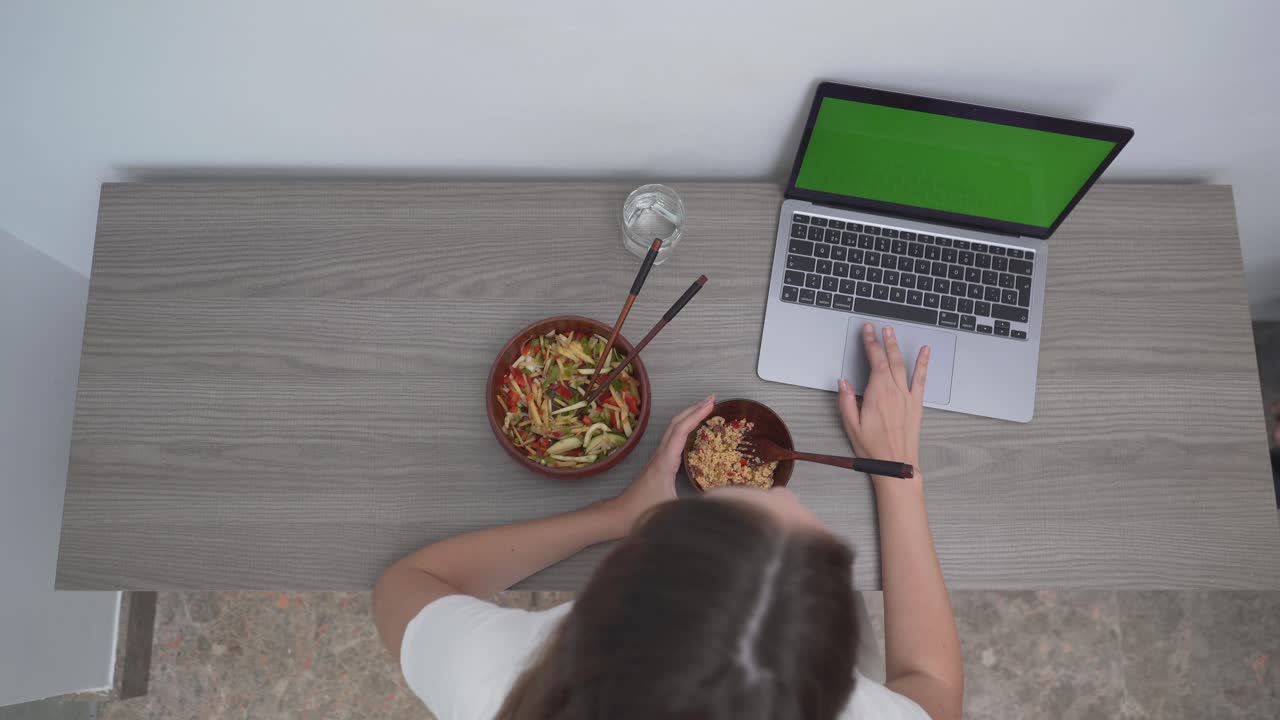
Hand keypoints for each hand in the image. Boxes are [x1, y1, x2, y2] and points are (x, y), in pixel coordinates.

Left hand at [613, 395, 714, 528]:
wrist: (621, 514)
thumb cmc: (644, 512)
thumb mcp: (673, 509)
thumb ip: (698, 506)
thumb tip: (722, 503)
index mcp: (665, 461)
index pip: (681, 431)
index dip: (696, 415)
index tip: (711, 404)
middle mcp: (661, 454)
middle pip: (676, 423)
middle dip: (694, 408)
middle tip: (713, 399)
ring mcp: (659, 457)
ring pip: (673, 429)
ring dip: (689, 416)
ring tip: (706, 408)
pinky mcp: (659, 462)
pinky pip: (673, 438)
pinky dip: (685, 428)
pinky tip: (694, 430)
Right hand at [838, 323, 927, 472]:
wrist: (896, 465)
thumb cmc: (873, 449)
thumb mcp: (851, 426)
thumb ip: (846, 401)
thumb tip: (843, 381)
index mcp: (877, 394)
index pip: (874, 361)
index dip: (870, 343)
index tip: (867, 331)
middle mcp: (894, 391)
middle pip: (888, 359)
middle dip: (882, 340)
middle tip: (877, 327)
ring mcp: (907, 396)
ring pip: (902, 365)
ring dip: (896, 347)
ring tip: (892, 333)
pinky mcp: (916, 404)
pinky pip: (920, 379)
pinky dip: (923, 364)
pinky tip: (926, 352)